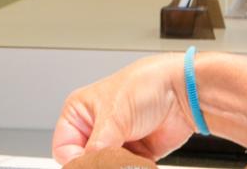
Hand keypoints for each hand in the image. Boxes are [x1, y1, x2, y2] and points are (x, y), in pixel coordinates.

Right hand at [52, 54, 196, 164]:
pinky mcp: (135, 152)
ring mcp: (116, 140)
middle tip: (114, 156)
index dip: (76, 159)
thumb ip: (97, 147)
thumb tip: (86, 164)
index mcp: (79, 112)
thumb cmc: (147, 86)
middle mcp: (95, 127)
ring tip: (130, 153)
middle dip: (99, 162)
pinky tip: (139, 158)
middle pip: (85, 160)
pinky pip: (124, 168)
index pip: (63, 148)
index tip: (91, 162)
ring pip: (105, 166)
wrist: (183, 92)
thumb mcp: (113, 117)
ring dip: (117, 164)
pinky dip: (131, 167)